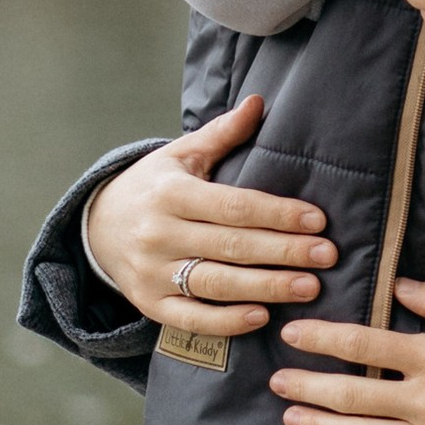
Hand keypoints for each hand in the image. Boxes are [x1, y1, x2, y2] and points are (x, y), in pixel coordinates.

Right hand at [82, 100, 336, 339]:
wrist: (96, 226)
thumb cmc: (154, 186)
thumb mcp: (181, 154)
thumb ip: (222, 133)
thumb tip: (258, 102)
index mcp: (172, 193)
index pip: (234, 205)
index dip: (278, 213)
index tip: (317, 220)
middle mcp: (160, 234)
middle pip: (231, 246)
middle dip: (284, 252)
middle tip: (327, 256)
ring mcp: (152, 272)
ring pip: (215, 284)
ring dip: (265, 288)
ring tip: (308, 287)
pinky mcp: (149, 304)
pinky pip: (190, 318)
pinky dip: (225, 322)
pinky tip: (261, 317)